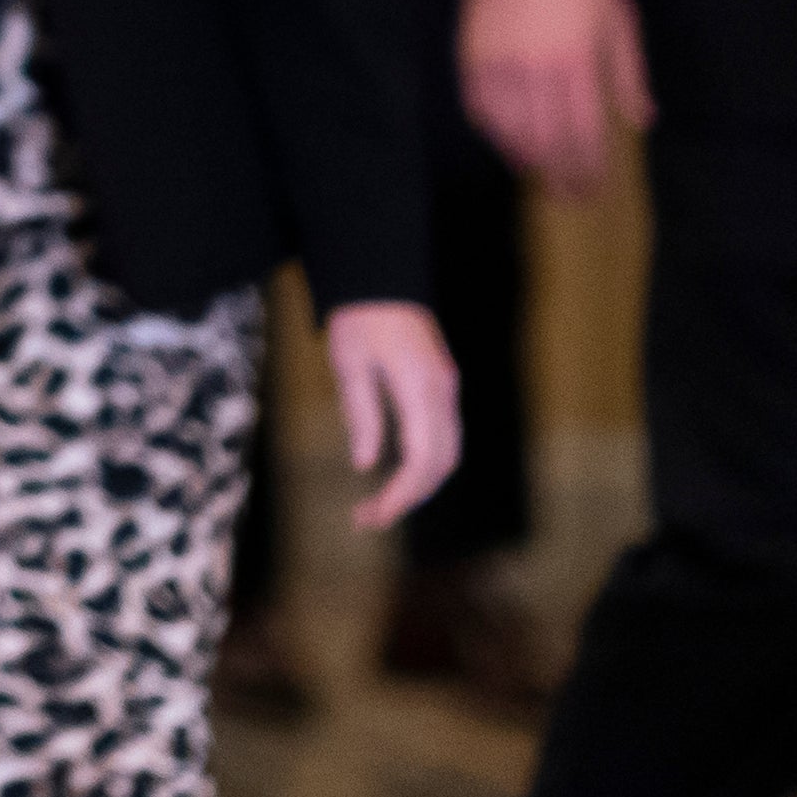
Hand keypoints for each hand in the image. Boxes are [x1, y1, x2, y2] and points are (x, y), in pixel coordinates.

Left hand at [320, 299, 460, 532]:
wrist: (382, 277)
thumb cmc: (359, 317)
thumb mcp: (349, 364)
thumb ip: (361, 414)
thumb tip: (366, 465)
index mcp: (418, 387)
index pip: (420, 459)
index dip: (400, 495)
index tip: (372, 516)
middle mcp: (443, 392)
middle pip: (440, 464)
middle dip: (408, 498)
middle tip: (367, 518)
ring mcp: (448, 389)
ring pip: (448, 454)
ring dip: (420, 485)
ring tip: (381, 505)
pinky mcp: (444, 387)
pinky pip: (445, 437)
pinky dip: (427, 465)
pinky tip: (399, 476)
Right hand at [461, 0, 652, 197]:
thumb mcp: (619, 18)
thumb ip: (630, 72)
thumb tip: (643, 118)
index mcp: (577, 61)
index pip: (584, 132)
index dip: (589, 167)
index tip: (594, 189)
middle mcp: (536, 69)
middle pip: (547, 140)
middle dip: (560, 174)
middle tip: (568, 195)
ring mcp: (500, 64)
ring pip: (509, 129)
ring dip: (526, 157)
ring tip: (540, 173)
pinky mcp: (473, 55)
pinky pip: (479, 107)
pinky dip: (492, 131)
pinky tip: (506, 141)